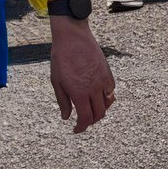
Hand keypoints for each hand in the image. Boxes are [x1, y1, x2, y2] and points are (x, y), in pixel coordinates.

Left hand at [48, 18, 114, 132]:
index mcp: (79, 92)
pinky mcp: (108, 74)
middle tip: (82, 122)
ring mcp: (103, 82)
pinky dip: (106, 99)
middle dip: (90, 121)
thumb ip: (63, 101)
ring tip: (90, 111)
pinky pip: (111, 93)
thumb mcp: (56, 80)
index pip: (85, 118)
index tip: (76, 130)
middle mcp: (94, 89)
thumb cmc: (61, 58)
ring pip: (107, 105)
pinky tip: (97, 98)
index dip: (81, 127)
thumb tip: (66, 117)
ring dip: (99, 111)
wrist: (73, 38)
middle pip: (98, 114)